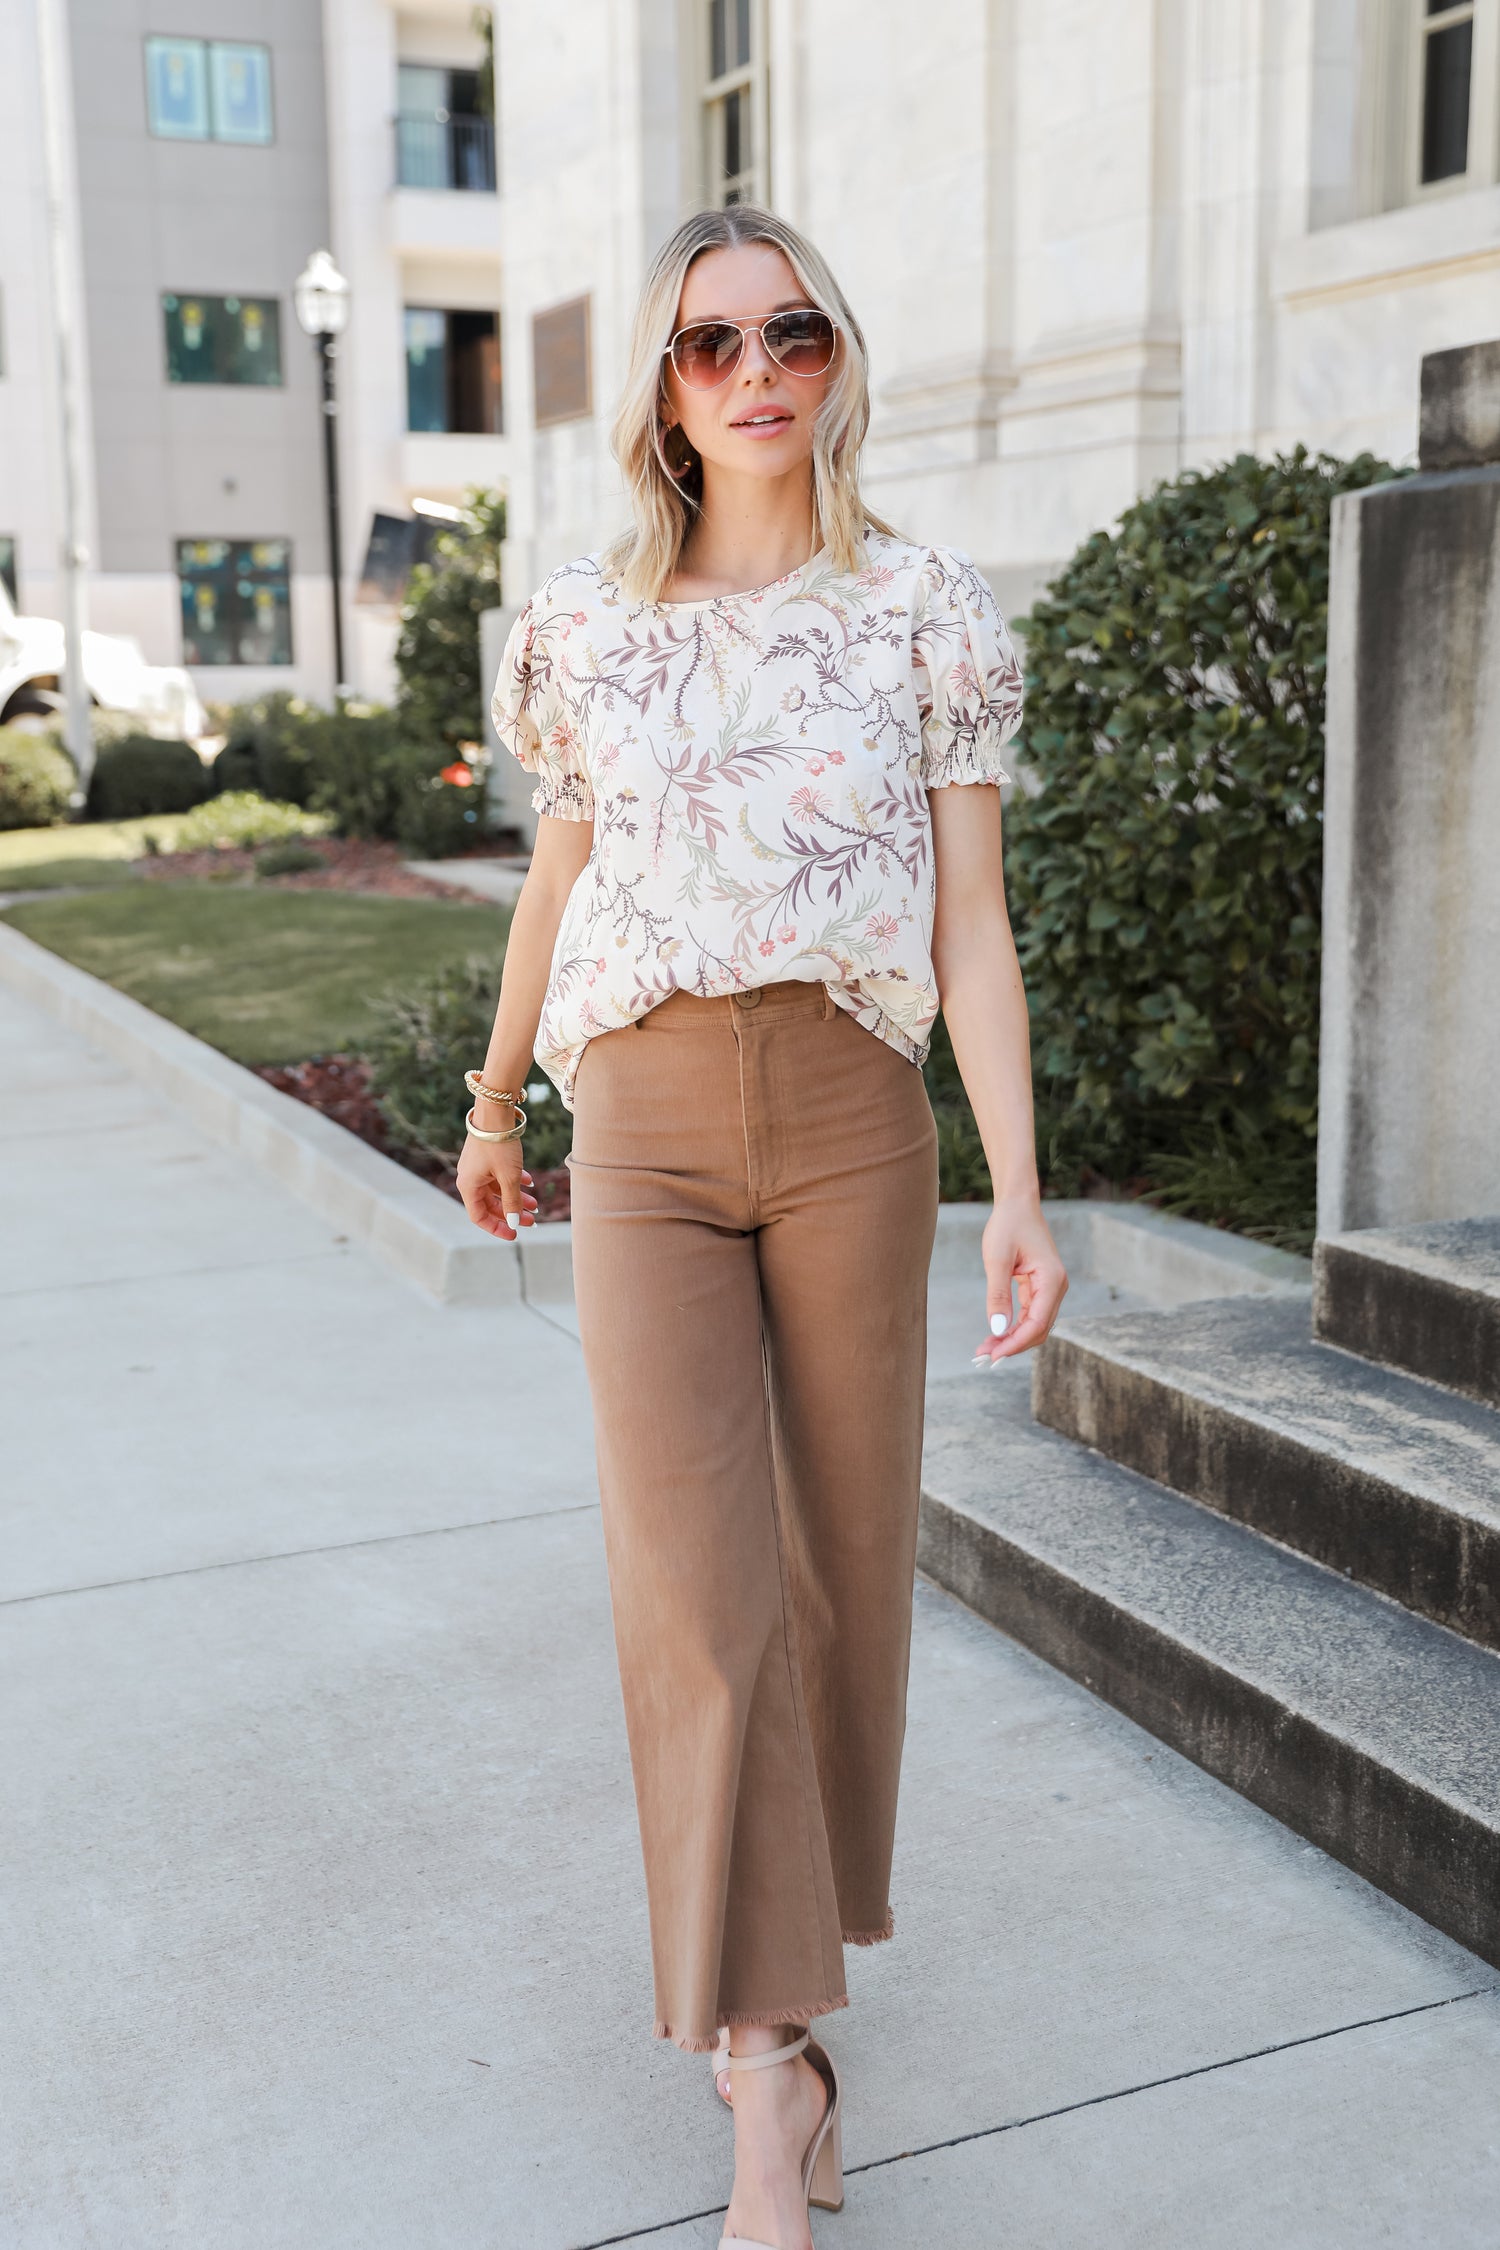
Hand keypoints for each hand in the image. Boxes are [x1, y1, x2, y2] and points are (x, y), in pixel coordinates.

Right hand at [455, 1134, 537, 1241]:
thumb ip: (512, 1202)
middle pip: (490, 1205)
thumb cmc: (499, 1146)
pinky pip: (499, 1175)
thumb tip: (514, 1222)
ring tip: (536, 1204)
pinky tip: (530, 1181)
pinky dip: (514, 1181)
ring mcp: (478, 1167)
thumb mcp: (509, 1177)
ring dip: (516, 1197)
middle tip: (533, 1220)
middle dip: (512, 1213)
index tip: (515, 1234)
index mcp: (468, 1186)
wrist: (495, 1112)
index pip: (479, 1217)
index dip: (497, 1228)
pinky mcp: (486, 1156)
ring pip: (497, 1190)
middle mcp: (470, 1178)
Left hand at [973, 1195, 1067, 1365]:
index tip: (993, 1354)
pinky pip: (1030, 1315)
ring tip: (984, 1348)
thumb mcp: (997, 1260)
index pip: (1037, 1323)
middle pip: (1038, 1329)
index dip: (1015, 1343)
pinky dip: (1013, 1327)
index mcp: (1052, 1280)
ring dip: (1012, 1339)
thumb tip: (997, 1329)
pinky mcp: (1040, 1287)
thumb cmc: (1007, 1225)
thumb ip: (998, 1295)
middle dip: (1012, 1345)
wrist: (1017, 1204)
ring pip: (1034, 1325)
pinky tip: (994, 1334)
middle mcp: (1057, 1287)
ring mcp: (1050, 1288)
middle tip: (982, 1355)